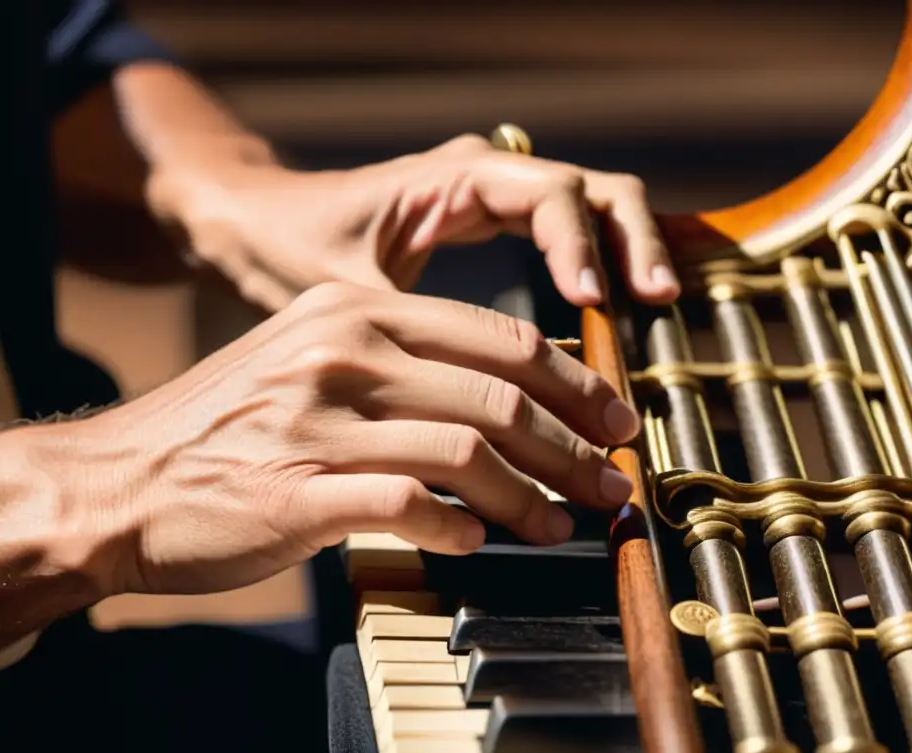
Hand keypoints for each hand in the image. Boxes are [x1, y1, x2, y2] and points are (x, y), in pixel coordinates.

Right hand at [77, 283, 637, 596]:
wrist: (120, 480)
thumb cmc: (227, 425)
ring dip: (534, 497)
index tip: (613, 419)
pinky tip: (477, 544)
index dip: (574, 382)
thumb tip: (506, 400)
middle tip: (612, 482)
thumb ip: (402, 364)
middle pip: (498, 398)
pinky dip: (460, 530)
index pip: (498, 340)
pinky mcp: (297, 491)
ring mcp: (319, 421)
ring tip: (562, 525)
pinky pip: (409, 508)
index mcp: (354, 311)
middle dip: (574, 446)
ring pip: (468, 455)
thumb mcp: (309, 358)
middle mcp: (342, 353)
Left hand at [151, 134, 679, 311]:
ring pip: (594, 209)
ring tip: (656, 311)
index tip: (597, 301)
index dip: (583, 247)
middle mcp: (488, 177)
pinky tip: (618, 316)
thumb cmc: (287, 246)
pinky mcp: (496, 226)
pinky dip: (602, 267)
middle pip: (594, 191)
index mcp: (455, 177)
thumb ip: (406, 339)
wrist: (253, 221)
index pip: (550, 195)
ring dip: (629, 255)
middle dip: (634, 244)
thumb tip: (463, 418)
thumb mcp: (342, 293)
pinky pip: (570, 236)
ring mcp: (497, 197)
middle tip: (658, 302)